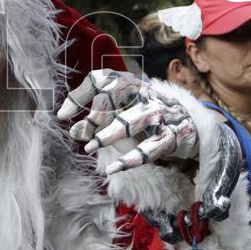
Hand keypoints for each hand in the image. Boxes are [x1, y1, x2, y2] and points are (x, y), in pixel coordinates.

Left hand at [57, 69, 198, 173]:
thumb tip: (69, 126)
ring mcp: (160, 114)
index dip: (80, 95)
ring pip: (132, 120)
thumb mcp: (122, 108)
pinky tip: (113, 169)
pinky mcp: (172, 136)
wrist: (188, 123)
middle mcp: (145, 94)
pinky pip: (149, 149)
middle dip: (96, 114)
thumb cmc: (145, 114)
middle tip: (78, 133)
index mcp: (131, 84)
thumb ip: (95, 116)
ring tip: (90, 147)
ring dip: (109, 134)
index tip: (62, 115)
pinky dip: (130, 159)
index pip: (103, 80)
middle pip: (118, 96)